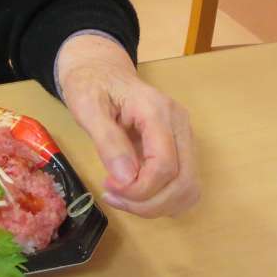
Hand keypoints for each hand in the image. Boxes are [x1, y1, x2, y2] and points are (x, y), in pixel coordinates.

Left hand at [57, 35, 198, 217]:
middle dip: (148, 203)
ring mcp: (185, 136)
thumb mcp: (87, 107)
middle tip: (114, 197)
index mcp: (157, 111)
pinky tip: (138, 194)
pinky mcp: (182, 147)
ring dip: (157, 205)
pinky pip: (186, 185)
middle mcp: (180, 124)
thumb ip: (107, 140)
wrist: (102, 71)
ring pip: (189, 189)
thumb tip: (126, 178)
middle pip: (183, 182)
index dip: (139, 189)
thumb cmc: (92, 86)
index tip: (109, 188)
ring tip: (124, 197)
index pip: (165, 166)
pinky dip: (166, 200)